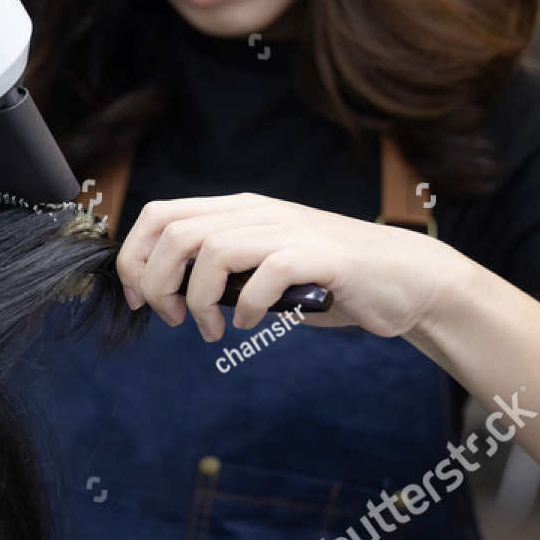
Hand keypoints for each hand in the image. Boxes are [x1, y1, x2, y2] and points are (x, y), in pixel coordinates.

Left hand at [115, 193, 467, 341]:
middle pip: (176, 234)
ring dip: (199, 300)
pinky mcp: (321, 255)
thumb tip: (166, 293)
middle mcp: (259, 212)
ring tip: (210, 329)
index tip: (139, 300)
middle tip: (173, 319)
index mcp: (239, 210)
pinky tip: (251, 325)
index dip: (135, 257)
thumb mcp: (262, 266)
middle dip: (157, 283)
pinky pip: (265, 273)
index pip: (161, 215)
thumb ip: (220, 270)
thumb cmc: (328, 279)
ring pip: (212, 250)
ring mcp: (290, 229)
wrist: (404, 278)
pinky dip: (248, 306)